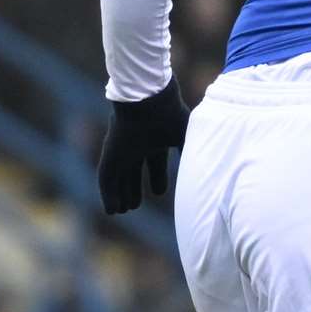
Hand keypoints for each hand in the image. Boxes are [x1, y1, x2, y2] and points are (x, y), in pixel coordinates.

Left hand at [97, 77, 190, 214]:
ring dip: (122, 194)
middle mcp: (138, 146)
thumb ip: (192, 155)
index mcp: (157, 140)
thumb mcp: (188, 138)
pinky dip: (109, 196)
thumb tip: (203, 174)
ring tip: (124, 210)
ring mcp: (122, 152)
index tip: (159, 192)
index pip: (155, 163)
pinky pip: (107, 181)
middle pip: (135, 170)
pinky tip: (112, 210)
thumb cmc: (171, 117)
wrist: (149, 101)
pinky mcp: (110, 157)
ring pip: (119, 177)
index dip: (157, 178)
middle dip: (136, 188)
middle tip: (135, 205)